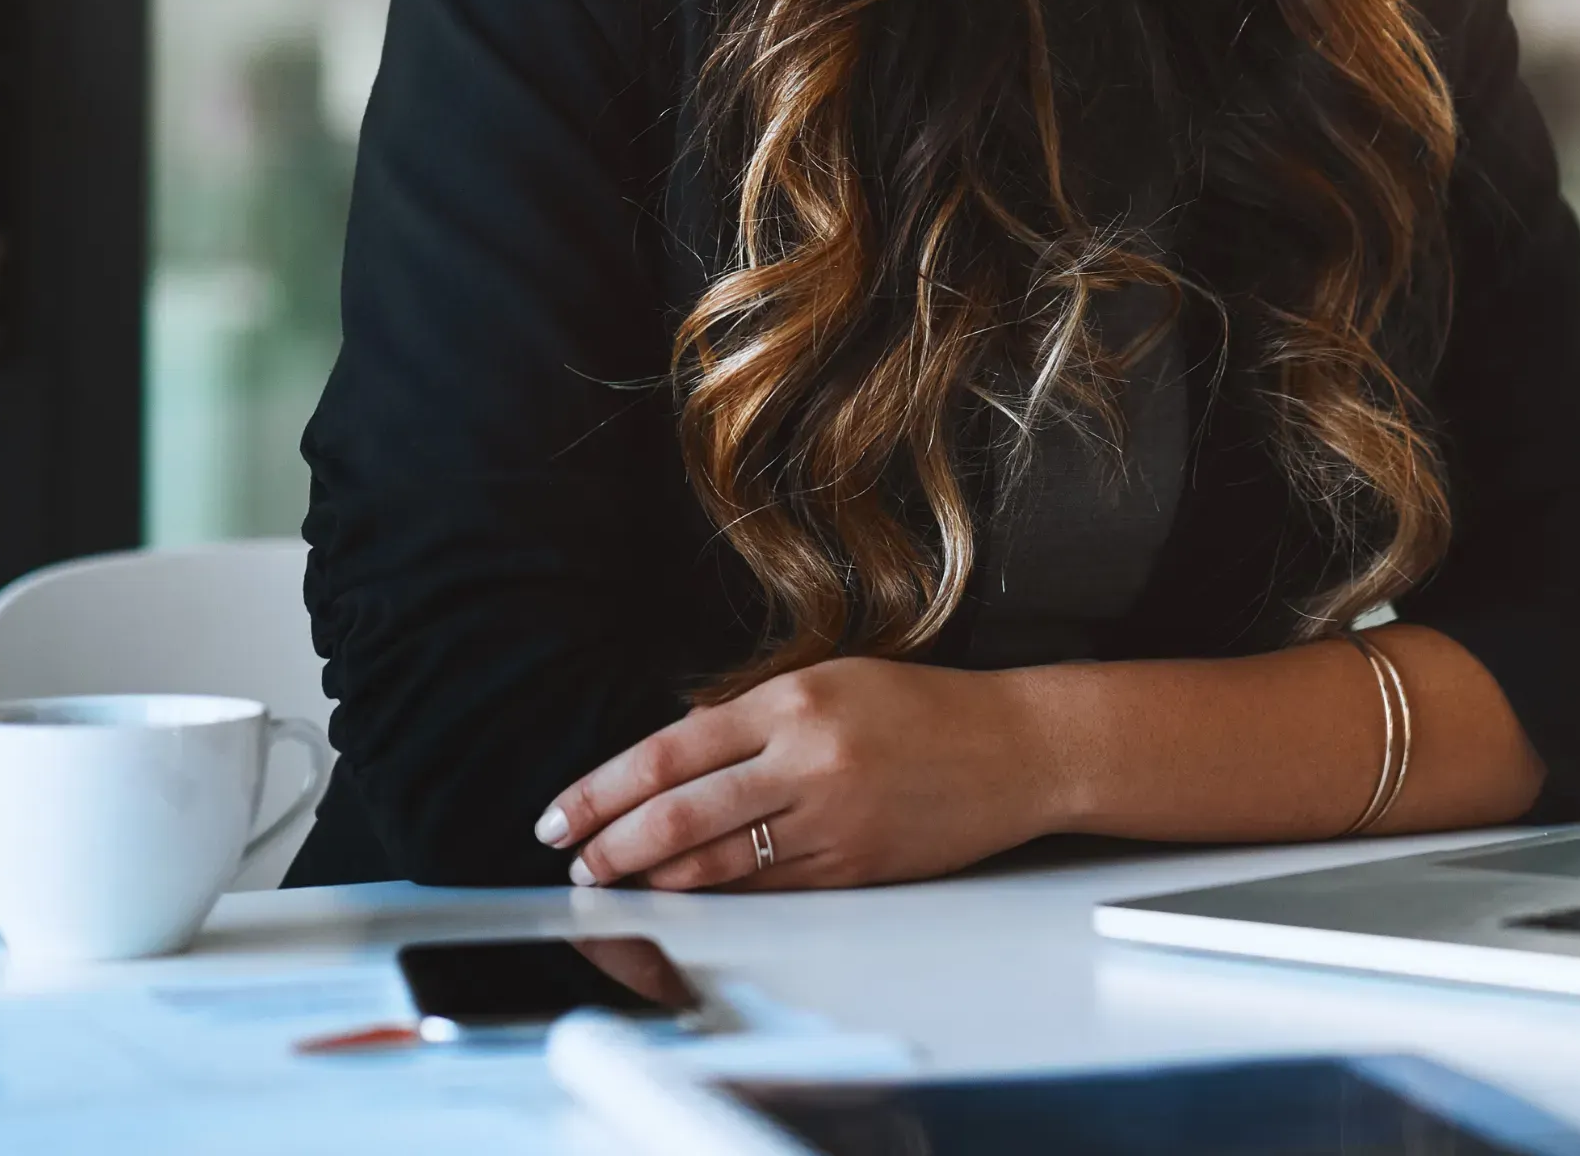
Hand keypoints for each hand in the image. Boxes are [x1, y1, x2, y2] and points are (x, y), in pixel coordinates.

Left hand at [535, 657, 1056, 890]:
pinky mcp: (854, 869)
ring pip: (717, 865)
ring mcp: (831, 820)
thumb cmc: (923, 709)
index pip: (670, 752)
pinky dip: (715, 898)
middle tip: (576, 861)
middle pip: (680, 814)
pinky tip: (684, 899)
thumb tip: (672, 751)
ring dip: (654, 881)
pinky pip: (766, 891)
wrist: (1017, 749)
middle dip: (613, 844)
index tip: (562, 812)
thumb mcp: (833, 680)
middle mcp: (807, 759)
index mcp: (794, 700)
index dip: (604, 789)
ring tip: (616, 884)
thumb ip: (752, 714)